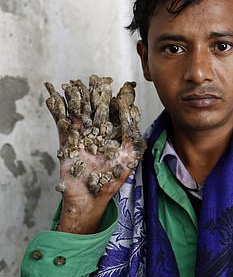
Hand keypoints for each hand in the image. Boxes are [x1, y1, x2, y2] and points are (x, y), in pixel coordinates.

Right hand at [45, 76, 145, 233]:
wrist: (90, 197)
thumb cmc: (112, 179)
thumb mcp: (129, 155)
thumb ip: (131, 132)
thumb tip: (134, 109)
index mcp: (115, 135)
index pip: (118, 113)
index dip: (121, 100)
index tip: (125, 87)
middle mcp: (98, 133)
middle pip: (97, 108)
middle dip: (97, 94)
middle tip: (98, 79)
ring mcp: (81, 136)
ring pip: (78, 112)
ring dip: (76, 98)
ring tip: (75, 83)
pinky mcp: (66, 142)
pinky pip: (61, 123)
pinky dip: (57, 109)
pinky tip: (54, 96)